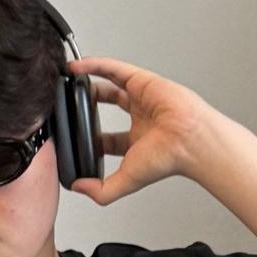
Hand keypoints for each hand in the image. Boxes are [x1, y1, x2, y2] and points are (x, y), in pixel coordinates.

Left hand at [64, 56, 219, 204]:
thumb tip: (78, 187)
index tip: (73, 137)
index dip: (89, 138)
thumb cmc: (168, 158)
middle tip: (68, 103)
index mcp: (138, 141)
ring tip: (68, 79)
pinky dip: (94, 65)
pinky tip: (76, 67)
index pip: (108, 140)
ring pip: (110, 84)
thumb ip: (102, 191)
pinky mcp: (142, 80)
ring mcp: (142, 97)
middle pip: (108, 106)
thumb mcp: (127, 180)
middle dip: (87, 104)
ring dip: (88, 81)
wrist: (188, 139)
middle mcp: (140, 117)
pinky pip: (115, 68)